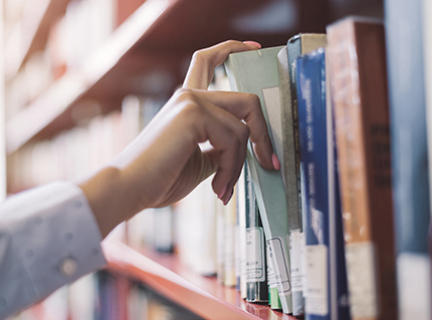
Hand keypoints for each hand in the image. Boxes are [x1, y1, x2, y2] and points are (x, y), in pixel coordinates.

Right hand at [77, 40, 277, 236]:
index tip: (254, 48)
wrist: (130, 189)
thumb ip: (222, 148)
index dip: (233, 49)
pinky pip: (234, 139)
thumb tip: (247, 150)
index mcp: (187, 102)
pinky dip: (232, 168)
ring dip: (240, 164)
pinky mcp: (192, 113)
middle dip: (263, 135)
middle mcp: (189, 95)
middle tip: (268, 162)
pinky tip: (218, 187)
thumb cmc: (160, 178)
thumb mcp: (201, 161)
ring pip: (243, 127)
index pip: (209, 60)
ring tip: (224, 187)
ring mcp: (191, 101)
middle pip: (246, 101)